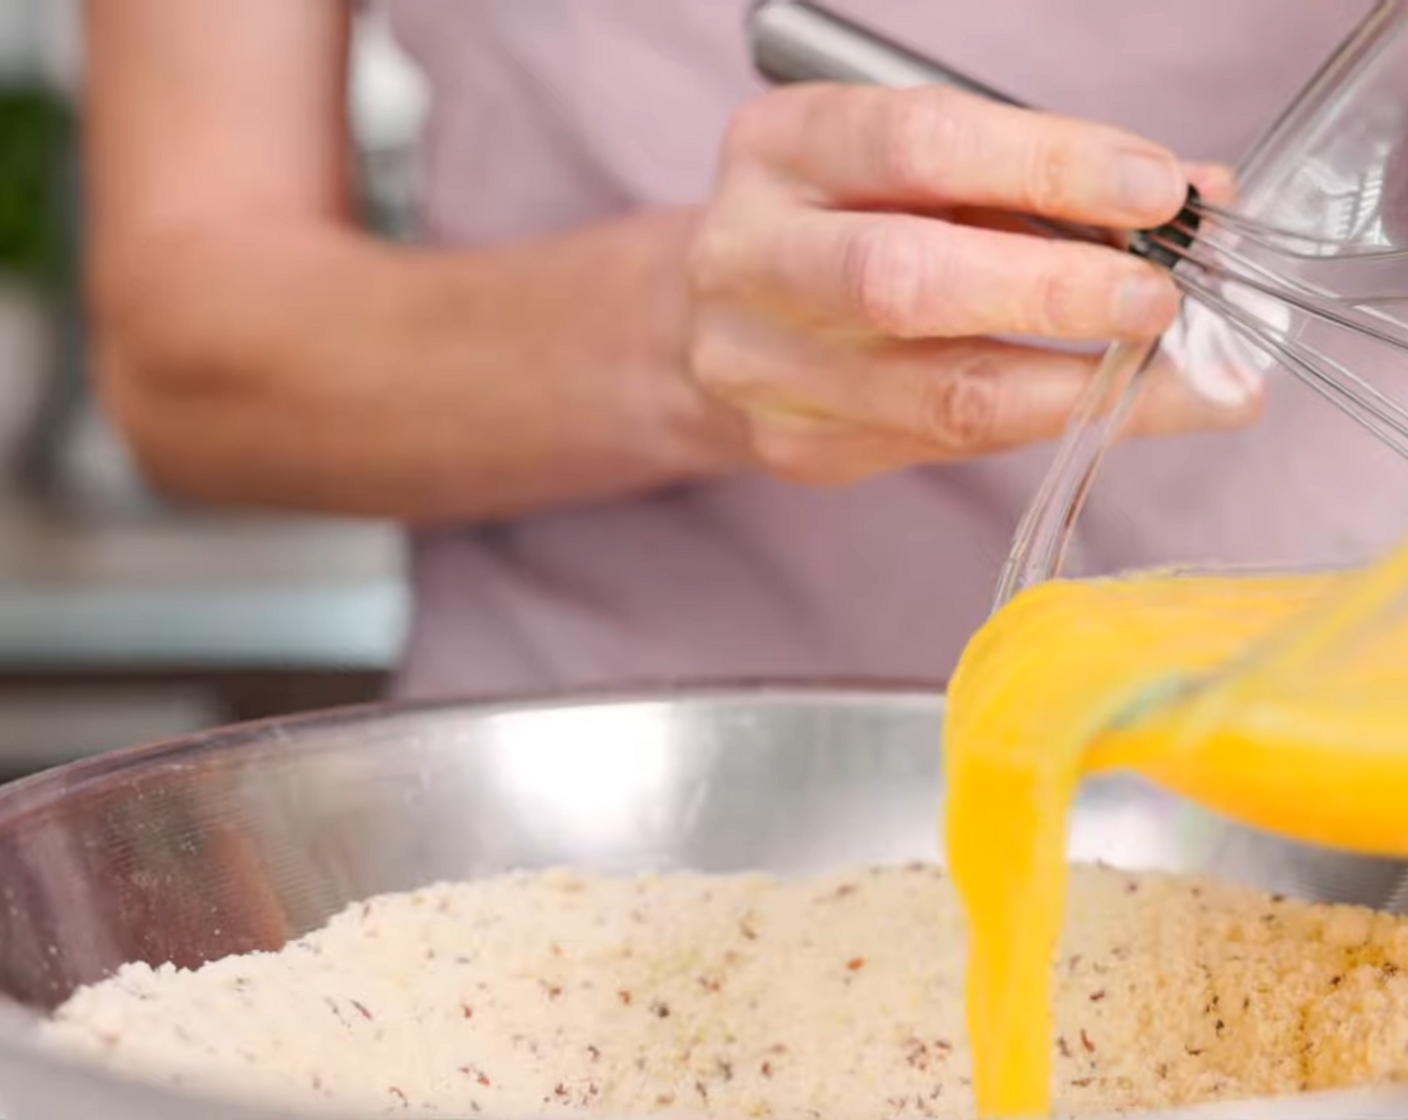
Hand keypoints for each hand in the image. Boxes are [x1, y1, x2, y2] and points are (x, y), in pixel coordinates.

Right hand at [686, 84, 1255, 484]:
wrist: (720, 317)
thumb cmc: (840, 220)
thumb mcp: (914, 165)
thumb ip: (1033, 175)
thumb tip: (1195, 199)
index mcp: (781, 149)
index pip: (919, 147)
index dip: (1048, 167)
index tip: (1158, 191)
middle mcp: (751, 256)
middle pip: (904, 281)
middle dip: (1054, 292)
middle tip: (1159, 300)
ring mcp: (764, 368)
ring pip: (937, 396)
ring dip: (1080, 389)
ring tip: (1182, 379)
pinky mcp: (798, 448)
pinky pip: (946, 446)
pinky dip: (1048, 427)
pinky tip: (1114, 408)